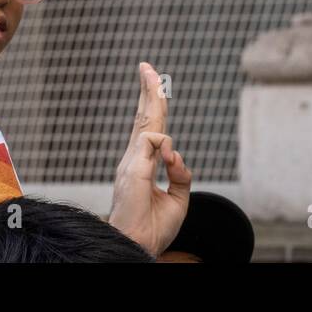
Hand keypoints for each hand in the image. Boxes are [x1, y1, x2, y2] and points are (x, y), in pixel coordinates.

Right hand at [107, 62, 191, 256]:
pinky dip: (167, 146)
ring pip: (146, 121)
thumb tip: (178, 156)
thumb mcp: (177, 198)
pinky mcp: (133, 169)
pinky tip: (170, 158)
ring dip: (150, 94)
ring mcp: (131, 163)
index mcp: (141, 165)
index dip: (150, 107)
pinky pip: (154, 141)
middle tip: (146, 66)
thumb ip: (180, 175)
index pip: (146, 129)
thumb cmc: (152, 228)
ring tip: (149, 71)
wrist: (137, 245)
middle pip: (143, 118)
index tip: (152, 84)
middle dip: (147, 90)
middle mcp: (133, 160)